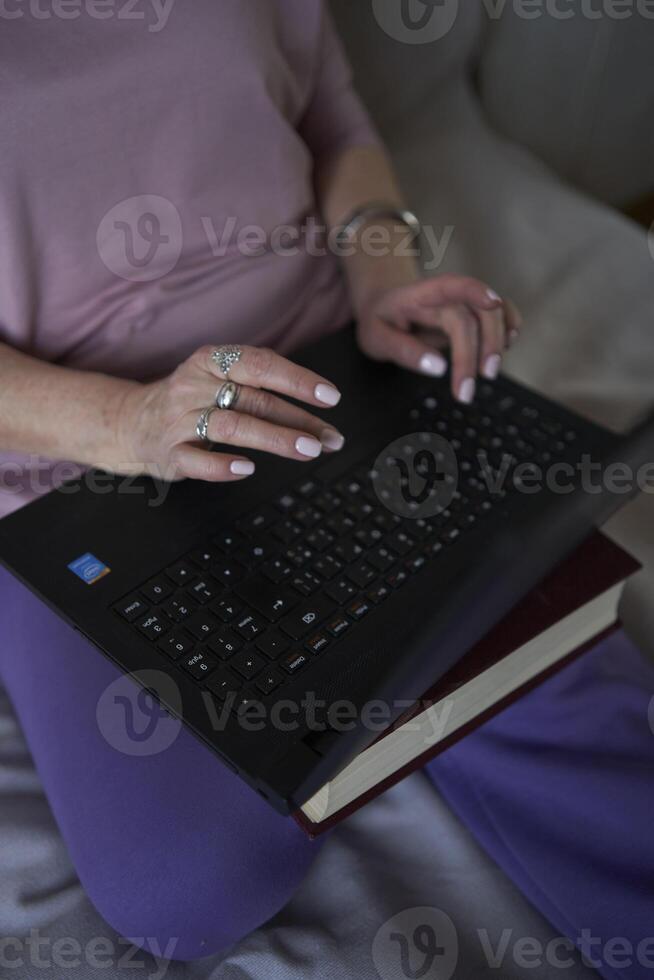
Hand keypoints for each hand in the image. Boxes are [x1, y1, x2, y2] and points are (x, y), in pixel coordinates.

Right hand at [113, 345, 344, 481]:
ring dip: (273, 438)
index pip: (260, 364)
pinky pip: (196, 460)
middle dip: (297, 419)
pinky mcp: (169, 452)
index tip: (330, 397)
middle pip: (254, 399)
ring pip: (232, 426)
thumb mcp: (219, 379)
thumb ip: (261, 388)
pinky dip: (222, 465)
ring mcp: (179, 419)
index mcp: (211, 361)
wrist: (130, 421)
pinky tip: (247, 469)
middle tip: (328, 438)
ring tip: (307, 450)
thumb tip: (317, 409)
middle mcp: (195, 385)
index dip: (297, 379)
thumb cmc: (191, 401)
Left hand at [355, 275, 522, 402]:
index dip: (475, 290)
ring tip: (489, 374)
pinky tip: (507, 347)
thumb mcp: (376, 339)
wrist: (386, 306)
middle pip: (476, 312)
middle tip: (476, 382)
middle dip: (483, 345)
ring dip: (498, 343)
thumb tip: (438, 367)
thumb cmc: (382, 322)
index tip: (492, 303)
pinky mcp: (475, 314)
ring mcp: (464, 303)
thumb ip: (403, 351)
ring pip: (495, 313)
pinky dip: (510, 329)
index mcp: (419, 296)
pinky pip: (502, 314)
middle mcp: (447, 296)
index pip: (451, 286)